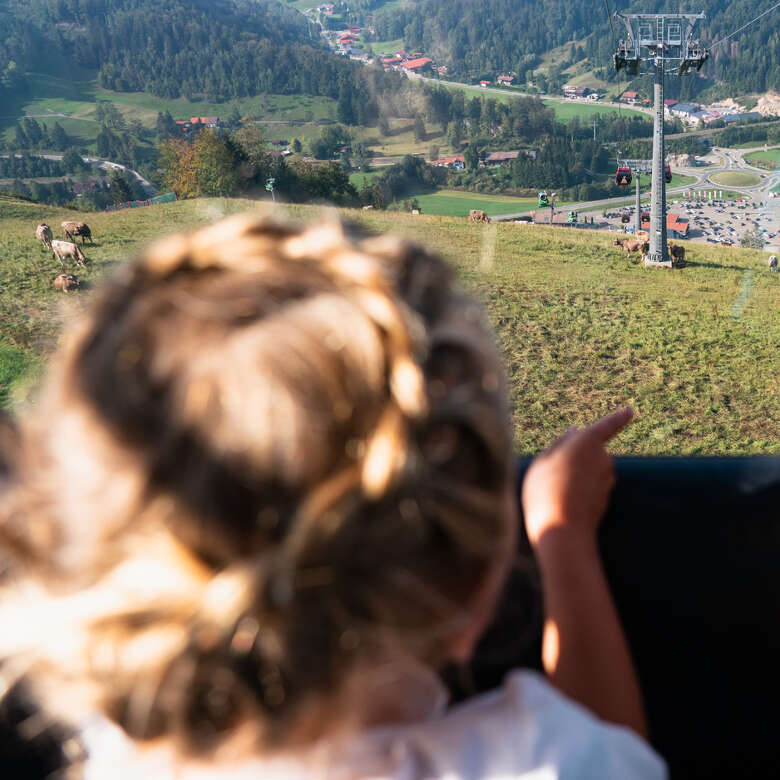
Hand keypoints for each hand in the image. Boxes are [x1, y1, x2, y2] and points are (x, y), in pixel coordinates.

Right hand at [521, 407, 632, 548]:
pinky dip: (578, 491)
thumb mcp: (541, 462)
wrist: (561, 531)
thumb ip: (559, 444)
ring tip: (553, 491)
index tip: (630, 411)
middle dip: (574, 457)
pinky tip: (562, 503)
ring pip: (589, 470)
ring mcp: (607, 480)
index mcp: (587, 442)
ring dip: (575, 475)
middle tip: (550, 472)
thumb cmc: (545, 491)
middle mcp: (603, 459)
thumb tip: (573, 433)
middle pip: (589, 450)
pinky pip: (590, 488)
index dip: (618, 418)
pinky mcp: (605, 499)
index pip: (607, 426)